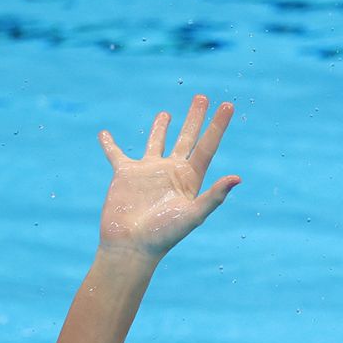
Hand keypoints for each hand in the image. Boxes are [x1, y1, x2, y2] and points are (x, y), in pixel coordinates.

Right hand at [97, 95, 240, 257]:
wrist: (132, 246)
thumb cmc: (164, 234)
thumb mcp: (193, 215)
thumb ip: (214, 196)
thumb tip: (238, 178)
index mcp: (190, 178)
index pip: (207, 145)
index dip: (218, 126)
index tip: (228, 105)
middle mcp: (171, 172)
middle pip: (187, 138)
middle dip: (195, 118)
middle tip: (203, 96)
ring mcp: (148, 172)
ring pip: (156, 142)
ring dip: (160, 127)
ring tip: (167, 112)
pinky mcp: (125, 174)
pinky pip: (115, 154)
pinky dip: (109, 144)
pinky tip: (104, 133)